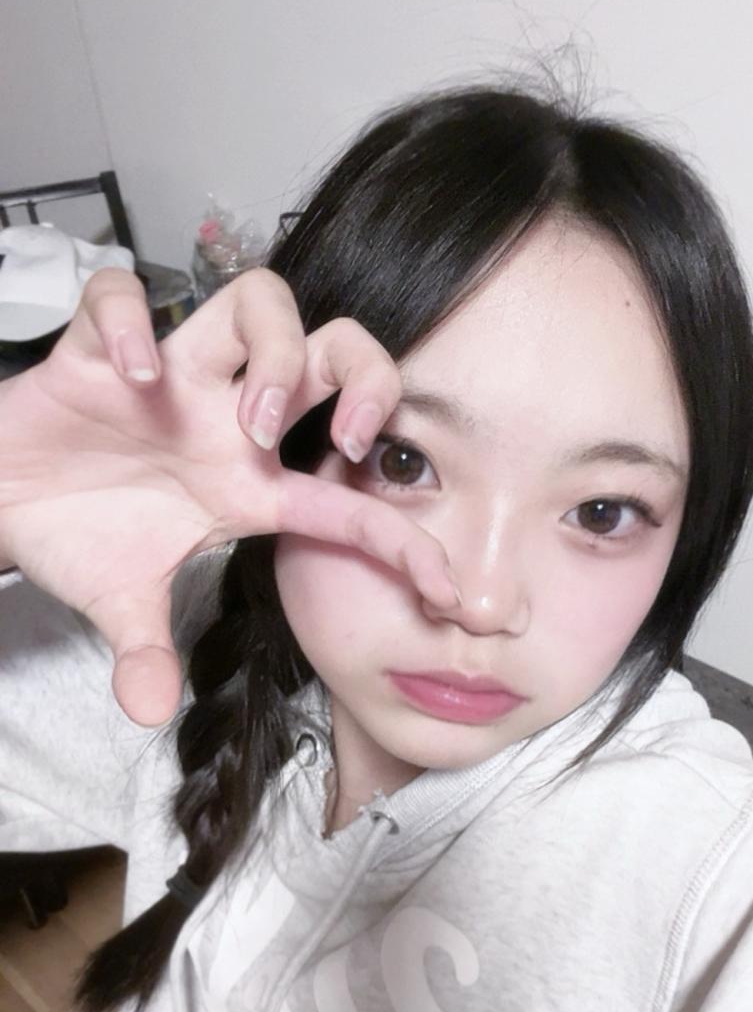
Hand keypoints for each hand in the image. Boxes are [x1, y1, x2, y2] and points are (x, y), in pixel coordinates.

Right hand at [0, 268, 459, 725]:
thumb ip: (147, 652)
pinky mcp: (100, 348)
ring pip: (260, 301)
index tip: (450, 589)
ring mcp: (172, 376)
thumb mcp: (122, 604)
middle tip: (340, 440)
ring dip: (273, 355)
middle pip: (335, 350)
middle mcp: (226, 419)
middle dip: (362, 379)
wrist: (4, 499)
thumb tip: (153, 713)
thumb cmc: (79, 534)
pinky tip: (132, 376)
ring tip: (245, 421)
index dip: (407, 542)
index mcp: (247, 485)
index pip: (348, 506)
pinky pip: (125, 298)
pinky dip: (133, 324)